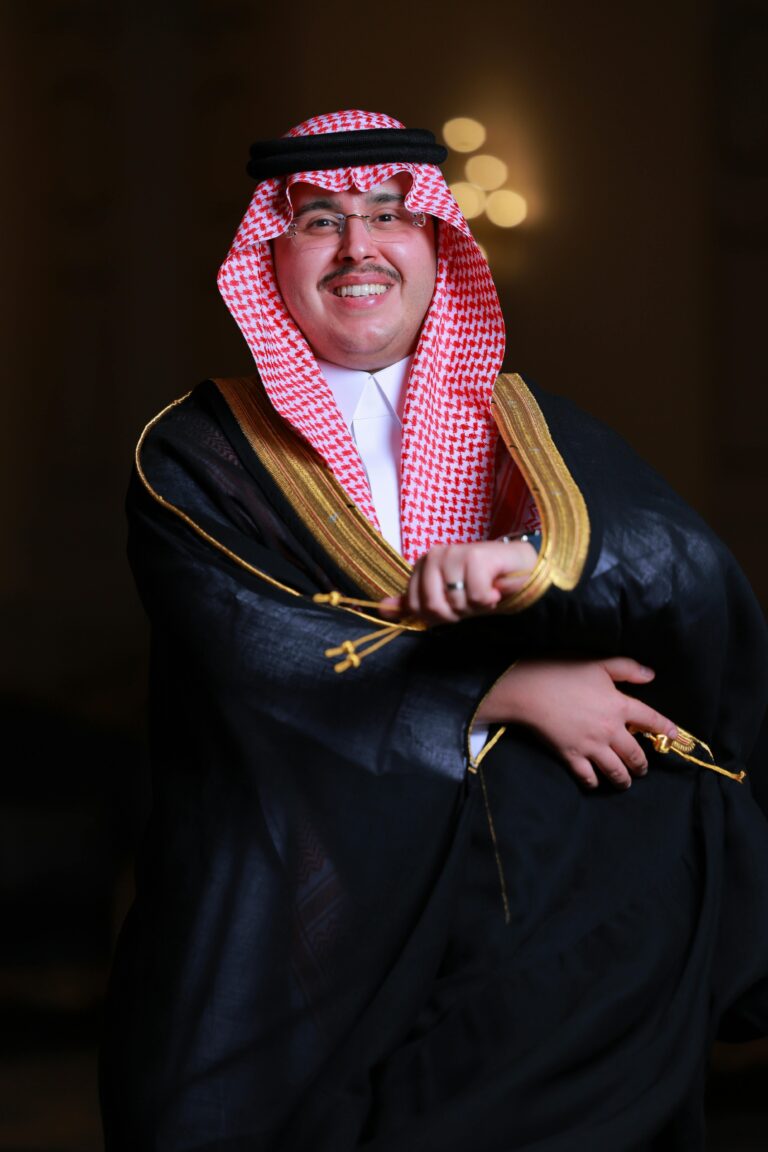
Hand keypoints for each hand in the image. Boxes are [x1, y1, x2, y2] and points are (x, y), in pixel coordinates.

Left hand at [379, 540, 537, 624]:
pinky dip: (488, 599)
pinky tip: (494, 588)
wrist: (517, 570)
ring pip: (455, 603)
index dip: (438, 616)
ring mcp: (455, 553)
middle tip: (471, 600)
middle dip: (456, 613)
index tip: (455, 605)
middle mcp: (435, 555)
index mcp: (423, 565)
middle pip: (432, 606)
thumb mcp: (445, 600)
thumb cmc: (480, 585)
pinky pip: (475, 596)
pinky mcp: (476, 557)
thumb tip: (382, 610)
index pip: (416, 607)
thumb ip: (414, 604)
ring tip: (484, 592)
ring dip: (475, 606)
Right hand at [476, 656, 677, 789]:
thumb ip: (627, 668)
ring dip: (624, 780)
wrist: (529, 690)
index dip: (665, 728)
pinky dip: (594, 782)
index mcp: (619, 706)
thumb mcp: (597, 663)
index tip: (674, 736)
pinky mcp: (572, 756)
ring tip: (625, 782)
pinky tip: (595, 783)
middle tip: (643, 770)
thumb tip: (651, 675)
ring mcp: (591, 746)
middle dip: (642, 765)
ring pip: (616, 771)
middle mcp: (610, 730)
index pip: (651, 720)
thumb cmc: (562, 672)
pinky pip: (588, 777)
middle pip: (635, 755)